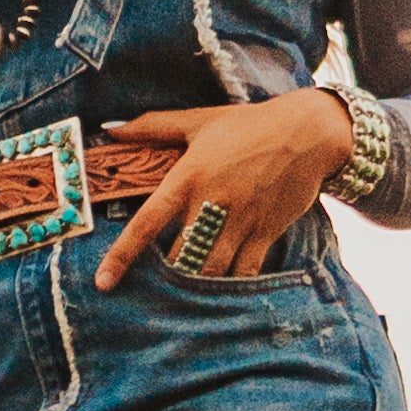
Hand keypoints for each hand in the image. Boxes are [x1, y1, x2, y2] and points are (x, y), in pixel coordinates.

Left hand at [93, 91, 354, 289]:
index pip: (146, 223)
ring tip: (187, 288)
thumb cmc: (247, 125)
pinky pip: (246, 272)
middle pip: (180, 257)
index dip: (122, 255)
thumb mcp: (198, 121)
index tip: (104, 282)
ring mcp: (241, 221)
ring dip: (197, 284)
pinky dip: (232, 285)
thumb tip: (109, 129)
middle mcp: (212, 203)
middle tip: (158, 282)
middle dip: (168, 273)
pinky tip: (223, 289)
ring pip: (212, 271)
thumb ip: (151, 127)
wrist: (306, 132)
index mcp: (188, 177)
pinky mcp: (266, 232)